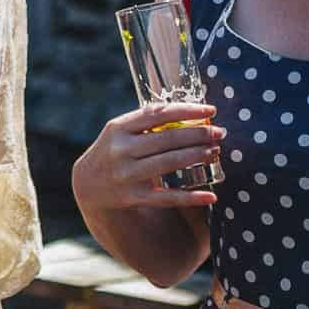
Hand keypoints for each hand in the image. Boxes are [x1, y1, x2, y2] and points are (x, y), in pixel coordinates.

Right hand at [71, 102, 222, 211]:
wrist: (88, 184)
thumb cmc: (113, 151)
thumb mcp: (120, 132)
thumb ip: (146, 123)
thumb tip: (189, 114)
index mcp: (119, 128)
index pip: (158, 114)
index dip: (187, 111)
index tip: (211, 110)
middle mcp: (121, 149)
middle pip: (168, 138)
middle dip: (199, 134)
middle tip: (220, 133)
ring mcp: (127, 174)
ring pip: (170, 162)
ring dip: (197, 156)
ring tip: (216, 151)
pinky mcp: (134, 196)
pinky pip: (167, 197)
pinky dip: (191, 197)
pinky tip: (211, 195)